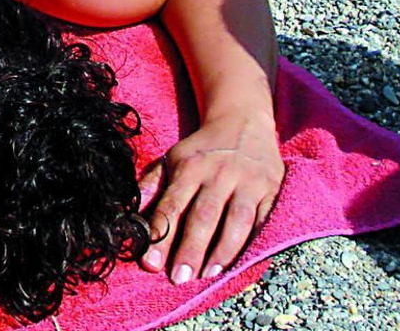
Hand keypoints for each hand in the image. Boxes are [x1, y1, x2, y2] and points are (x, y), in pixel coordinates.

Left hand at [137, 112, 284, 283]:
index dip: (161, 235)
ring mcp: (248, 182)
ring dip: (222, 251)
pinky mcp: (271, 190)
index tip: (150, 263)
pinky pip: (263, 221)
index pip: (172, 205)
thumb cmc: (201, 150)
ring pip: (237, 221)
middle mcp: (219, 174)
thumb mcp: (172, 159)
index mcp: (189, 167)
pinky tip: (241, 262)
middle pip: (203, 216)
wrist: (242, 121)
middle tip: (179, 278)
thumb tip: (128, 215)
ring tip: (208, 275)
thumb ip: (151, 186)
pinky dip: (253, 243)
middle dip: (190, 249)